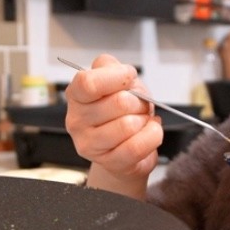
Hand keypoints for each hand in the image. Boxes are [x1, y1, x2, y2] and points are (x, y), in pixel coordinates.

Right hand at [63, 54, 163, 196]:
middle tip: (139, 105)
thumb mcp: (116, 80)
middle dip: (139, 100)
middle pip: (119, 102)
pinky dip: (152, 136)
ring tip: (141, 120)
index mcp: (76, 95)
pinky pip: (137, 147)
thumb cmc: (121, 109)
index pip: (89, 83)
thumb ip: (114, 68)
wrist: (125, 144)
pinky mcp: (108, 162)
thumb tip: (125, 75)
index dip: (117, 77)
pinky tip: (149, 131)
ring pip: (129, 125)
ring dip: (145, 119)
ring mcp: (90, 144)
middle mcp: (77, 120)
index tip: (129, 77)